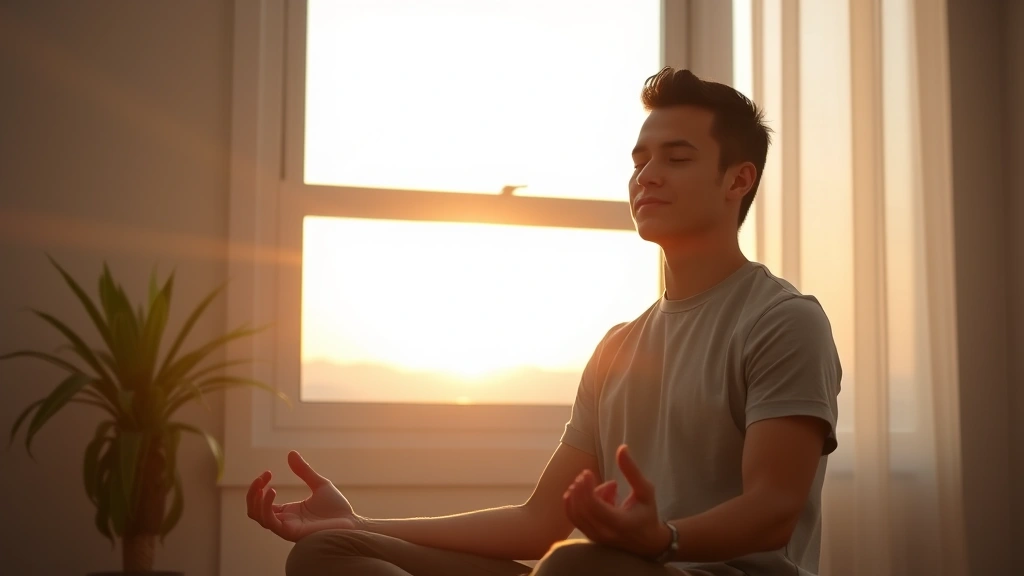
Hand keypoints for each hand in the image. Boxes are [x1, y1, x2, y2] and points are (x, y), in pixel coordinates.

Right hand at [246, 450, 360, 541]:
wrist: (350, 522)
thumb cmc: (337, 508)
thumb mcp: (319, 484)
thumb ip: (304, 471)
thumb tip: (290, 453)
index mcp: (287, 511)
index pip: (261, 503)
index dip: (259, 487)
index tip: (267, 472)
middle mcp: (284, 520)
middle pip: (254, 510)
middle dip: (253, 492)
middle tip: (262, 477)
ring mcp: (286, 527)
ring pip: (258, 516)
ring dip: (256, 499)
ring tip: (265, 483)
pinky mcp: (290, 532)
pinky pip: (270, 521)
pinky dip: (266, 506)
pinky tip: (272, 491)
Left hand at [563, 444, 671, 558]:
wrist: (648, 542)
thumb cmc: (648, 514)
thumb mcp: (645, 490)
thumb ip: (632, 471)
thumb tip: (622, 448)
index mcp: (620, 523)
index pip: (594, 506)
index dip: (586, 487)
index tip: (587, 472)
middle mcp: (605, 533)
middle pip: (581, 509)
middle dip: (581, 488)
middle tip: (587, 474)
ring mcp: (595, 537)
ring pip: (575, 514)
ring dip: (579, 496)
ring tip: (598, 488)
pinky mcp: (590, 537)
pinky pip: (575, 519)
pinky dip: (576, 503)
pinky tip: (591, 494)